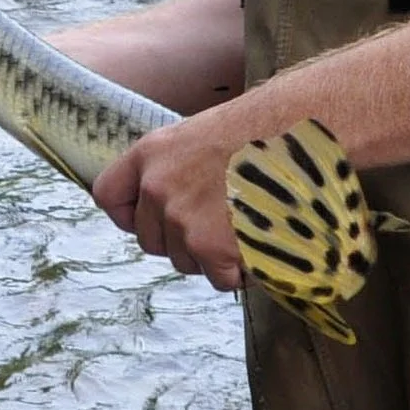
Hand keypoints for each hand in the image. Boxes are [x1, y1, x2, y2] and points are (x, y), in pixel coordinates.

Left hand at [93, 97, 265, 291]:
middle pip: (150, 240)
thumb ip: (174, 170)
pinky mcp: (212, 247)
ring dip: (211, 255)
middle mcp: (157, 187)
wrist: (301, 134)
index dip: (130, 215)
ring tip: (245, 223)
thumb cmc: (262, 130)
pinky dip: (241, 271)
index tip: (151, 218)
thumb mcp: (200, 137)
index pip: (108, 197)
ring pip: (184, 261)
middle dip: (180, 240)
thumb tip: (170, 204)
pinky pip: (217, 278)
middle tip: (219, 221)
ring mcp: (182, 219)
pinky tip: (261, 242)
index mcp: (150, 154)